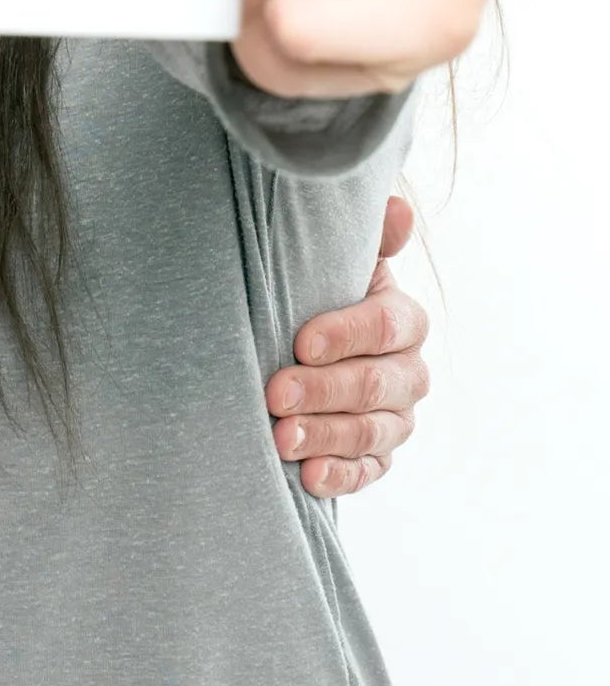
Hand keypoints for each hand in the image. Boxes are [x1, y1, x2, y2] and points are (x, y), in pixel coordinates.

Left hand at [266, 194, 430, 495]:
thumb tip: (397, 208)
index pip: (385, 326)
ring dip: (325, 436)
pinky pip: (368, 472)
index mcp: (403, 319)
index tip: (300, 341)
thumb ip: (366, 237)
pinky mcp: (379, 456)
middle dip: (324, 391)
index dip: (345, 334)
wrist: (300, 339)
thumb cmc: (314, 290)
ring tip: (280, 438)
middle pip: (376, 384)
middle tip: (275, 394)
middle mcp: (410, 372)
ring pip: (371, 432)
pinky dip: (339, 476)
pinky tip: (308, 477)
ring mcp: (397, 418)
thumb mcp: (333, 260)